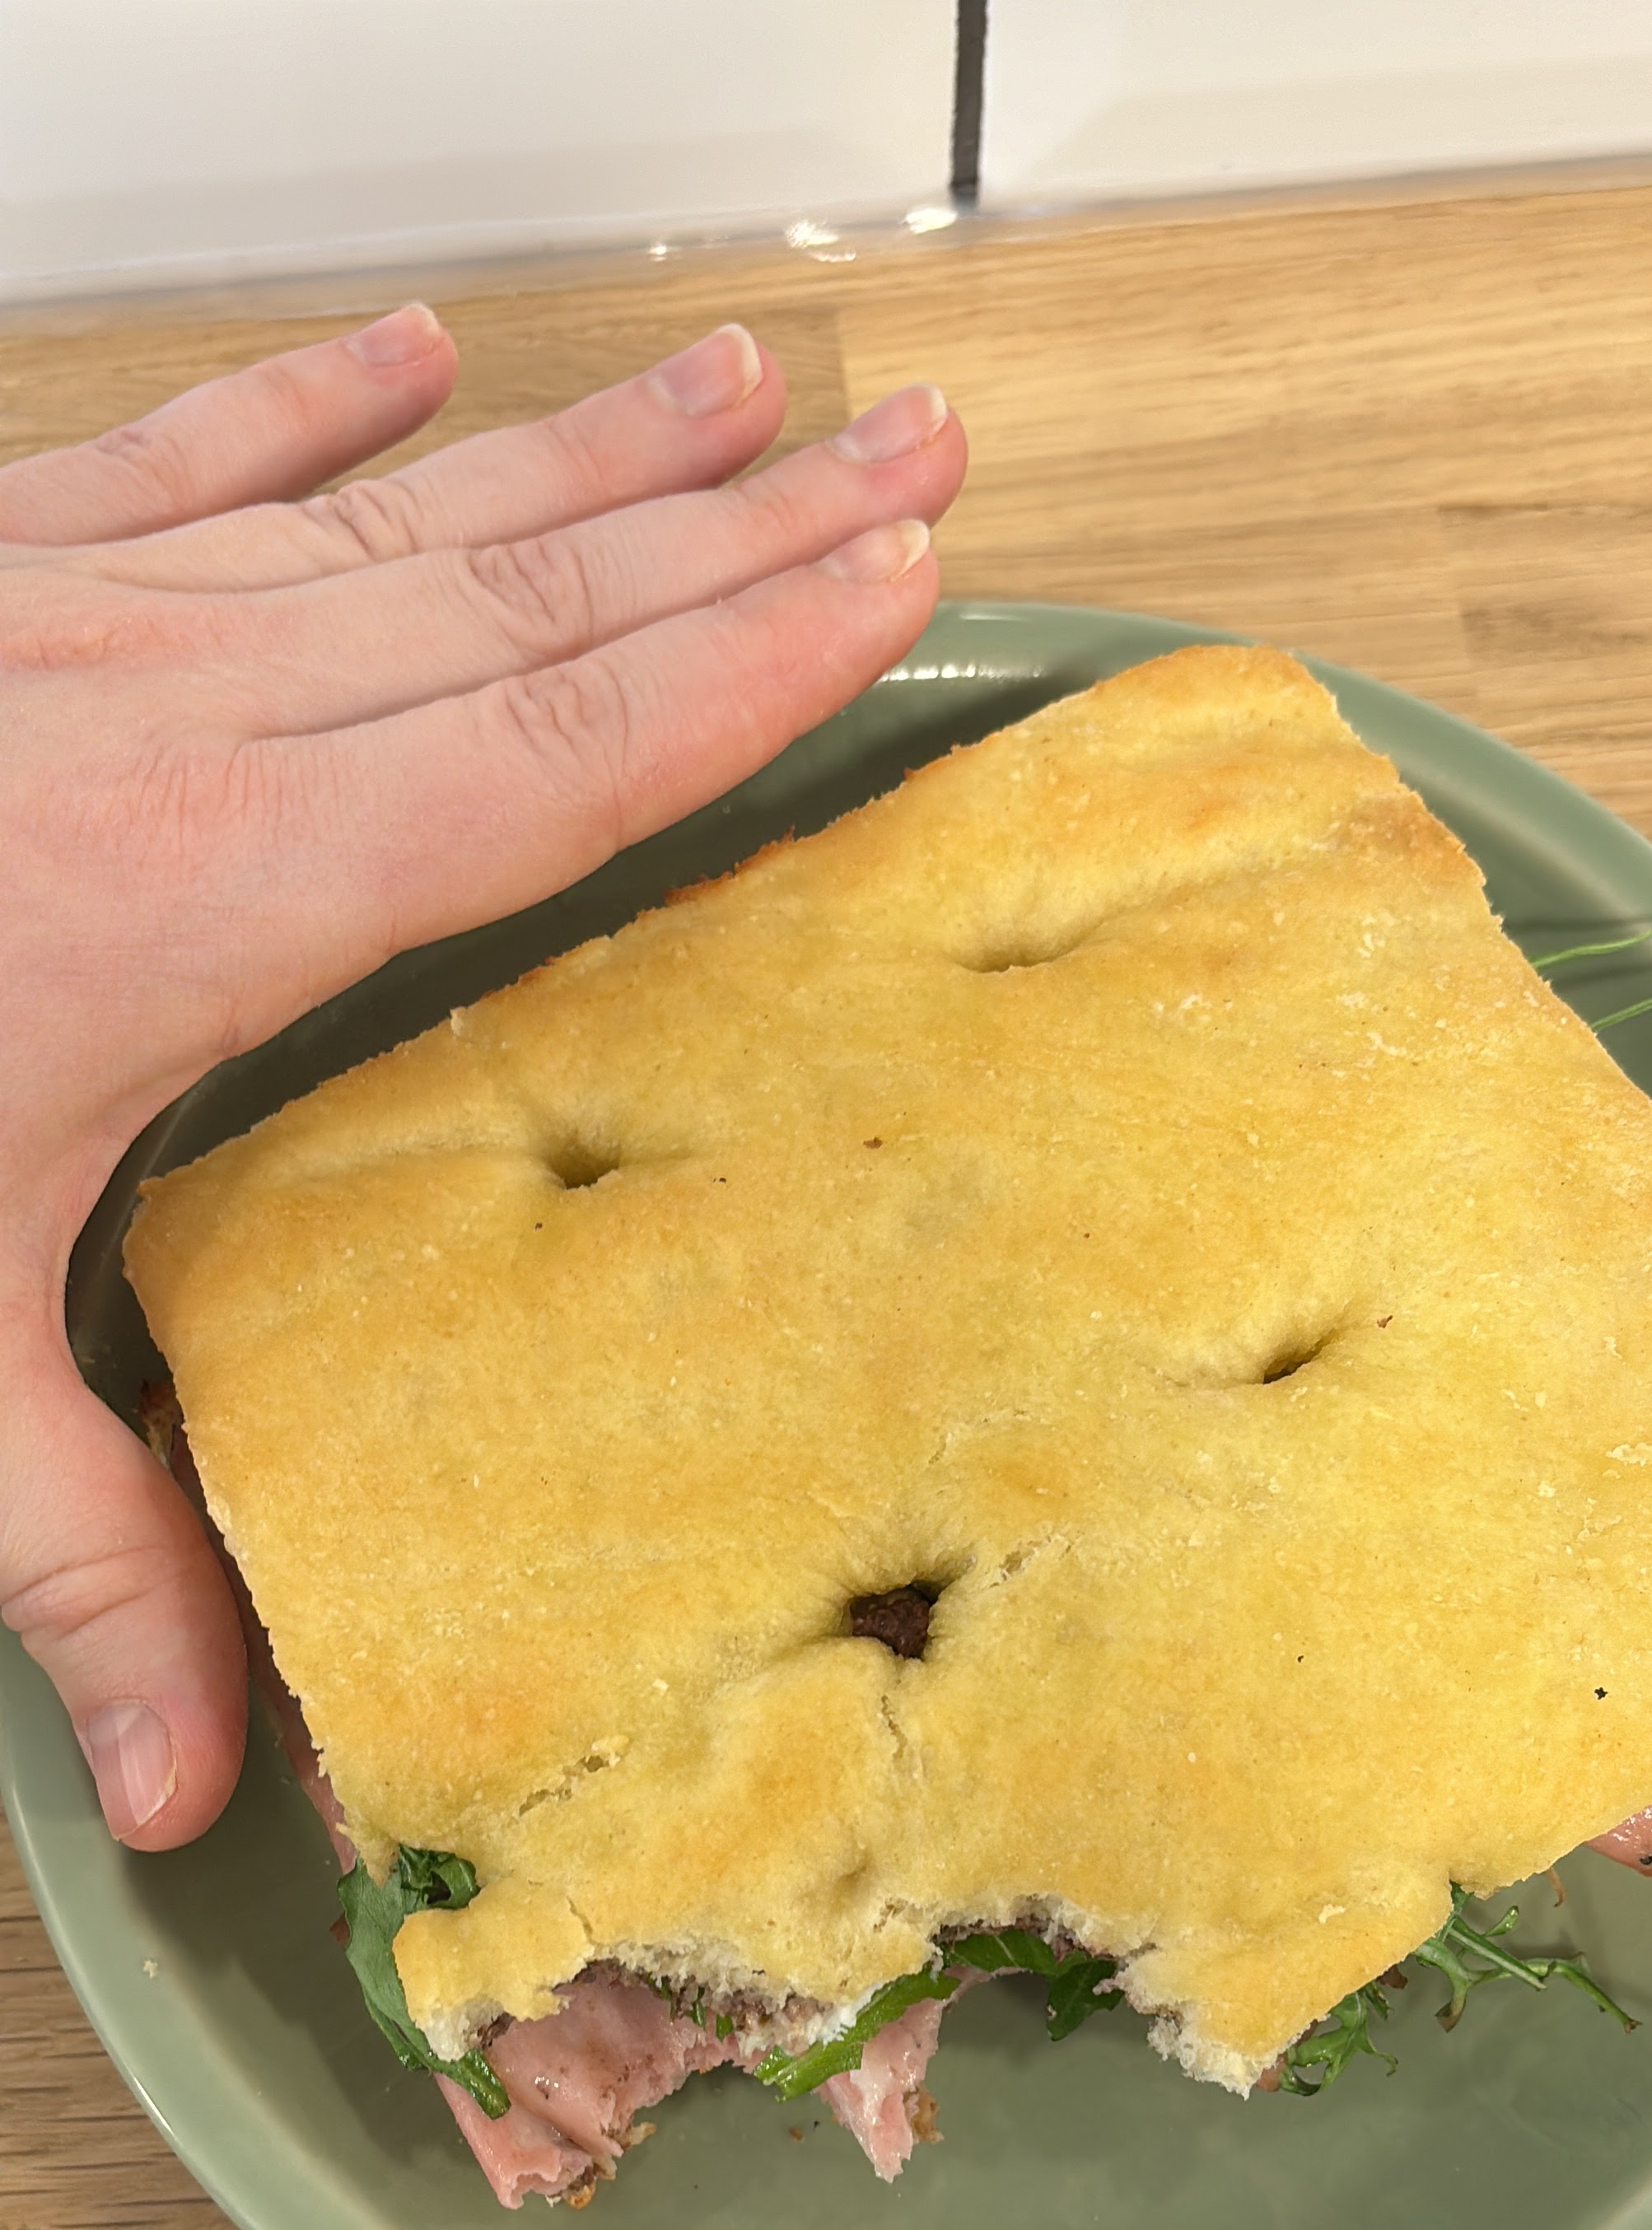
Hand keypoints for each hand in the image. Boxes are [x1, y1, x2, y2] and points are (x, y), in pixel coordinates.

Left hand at [0, 306, 965, 1848]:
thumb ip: (77, 1559)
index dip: (738, 672)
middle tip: (913, 457)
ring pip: (394, 513)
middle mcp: (171, 712)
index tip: (889, 585)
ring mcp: (73, 611)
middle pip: (522, 603)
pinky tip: (419, 353)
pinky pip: (186, 458)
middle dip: (738, 529)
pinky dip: (313, 407)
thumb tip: (188, 1799)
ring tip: (752, 391)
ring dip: (589, 452)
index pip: (545, 763)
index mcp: (205, 893)